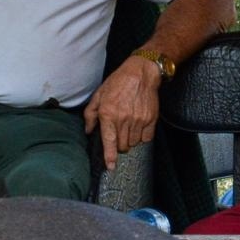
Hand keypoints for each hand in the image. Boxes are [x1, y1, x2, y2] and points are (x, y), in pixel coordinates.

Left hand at [84, 55, 159, 170]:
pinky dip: (142, 136)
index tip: (111, 167)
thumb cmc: (118, 82)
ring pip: (134, 143)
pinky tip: (138, 126)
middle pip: (122, 146)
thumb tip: (88, 130)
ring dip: (130, 140)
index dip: (110, 156)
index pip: (109, 141)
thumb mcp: (99, 95)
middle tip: (118, 135)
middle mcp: (124, 119)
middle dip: (119, 146)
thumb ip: (91, 114)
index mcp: (108, 114)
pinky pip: (146, 138)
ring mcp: (139, 120)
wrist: (141, 72)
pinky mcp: (151, 119)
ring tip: (128, 126)